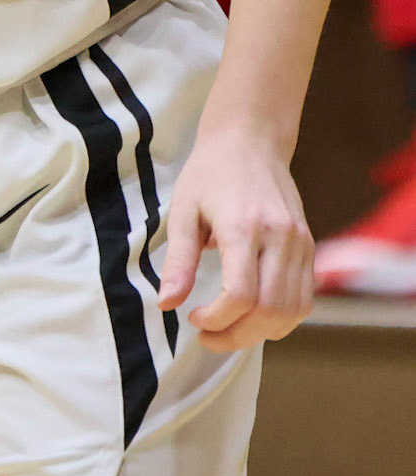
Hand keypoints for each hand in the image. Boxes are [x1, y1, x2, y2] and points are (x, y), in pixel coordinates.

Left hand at [158, 126, 313, 352]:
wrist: (251, 140)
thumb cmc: (210, 172)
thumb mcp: (183, 211)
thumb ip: (178, 261)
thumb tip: (166, 303)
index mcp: (243, 226)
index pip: (241, 295)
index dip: (217, 319)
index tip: (193, 318)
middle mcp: (279, 237)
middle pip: (269, 310)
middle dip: (236, 336)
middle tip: (208, 335)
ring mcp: (300, 242)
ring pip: (292, 310)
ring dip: (260, 333)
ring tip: (229, 329)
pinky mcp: (309, 246)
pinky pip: (304, 298)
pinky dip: (281, 318)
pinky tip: (254, 315)